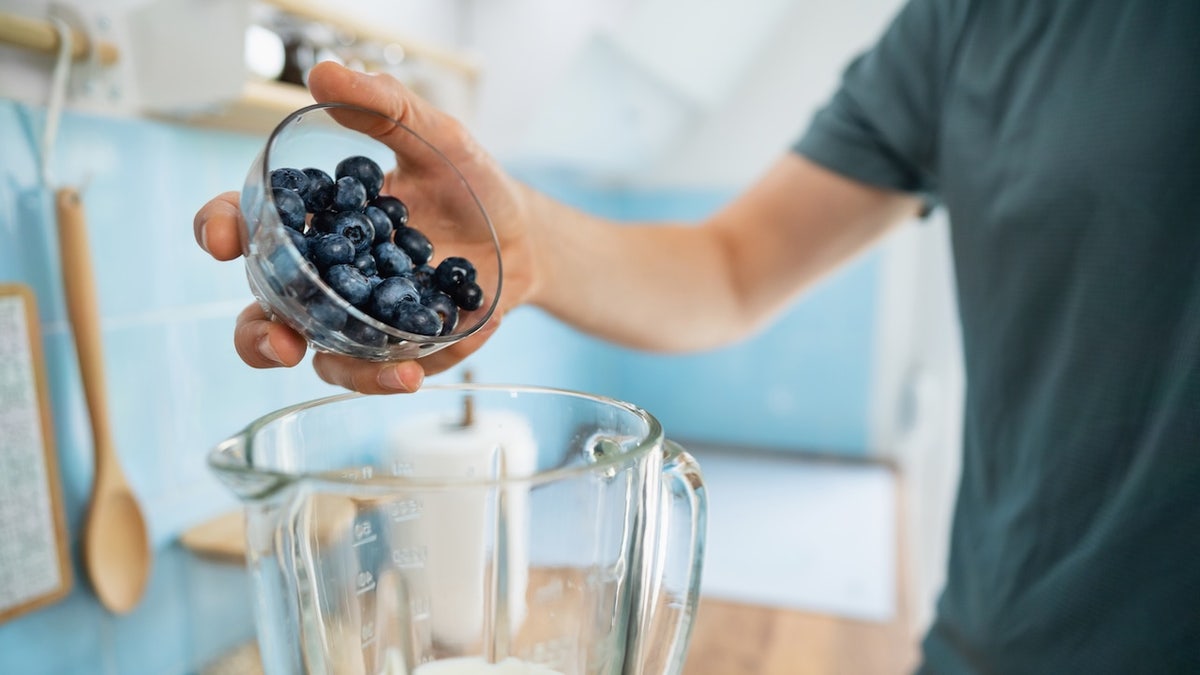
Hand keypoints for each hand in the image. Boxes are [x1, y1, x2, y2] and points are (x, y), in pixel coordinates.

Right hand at [193, 61, 536, 392]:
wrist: (525, 233)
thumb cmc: (468, 182)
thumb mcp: (434, 137)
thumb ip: (383, 107)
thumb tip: (326, 75)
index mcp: (315, 222)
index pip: (249, 226)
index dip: (222, 229)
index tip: (224, 240)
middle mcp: (326, 278)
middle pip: (265, 315)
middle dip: (258, 336)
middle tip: (278, 340)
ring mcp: (361, 320)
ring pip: (320, 359)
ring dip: (335, 370)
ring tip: (369, 369)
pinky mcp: (401, 349)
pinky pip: (383, 370)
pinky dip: (389, 375)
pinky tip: (416, 367)